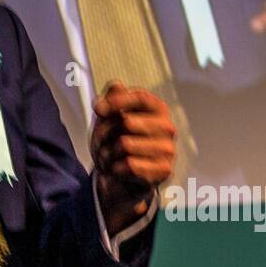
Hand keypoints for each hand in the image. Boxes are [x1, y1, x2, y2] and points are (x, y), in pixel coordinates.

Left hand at [89, 80, 175, 234]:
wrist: (121, 179)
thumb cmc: (117, 143)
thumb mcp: (110, 118)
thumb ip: (114, 98)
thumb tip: (116, 87)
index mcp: (158, 110)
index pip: (141, 98)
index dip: (117, 101)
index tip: (98, 109)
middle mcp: (168, 128)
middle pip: (128, 121)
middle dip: (106, 132)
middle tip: (101, 142)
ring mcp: (168, 150)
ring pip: (126, 144)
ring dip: (109, 153)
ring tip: (109, 157)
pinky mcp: (163, 171)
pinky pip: (130, 165)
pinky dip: (117, 169)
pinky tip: (118, 170)